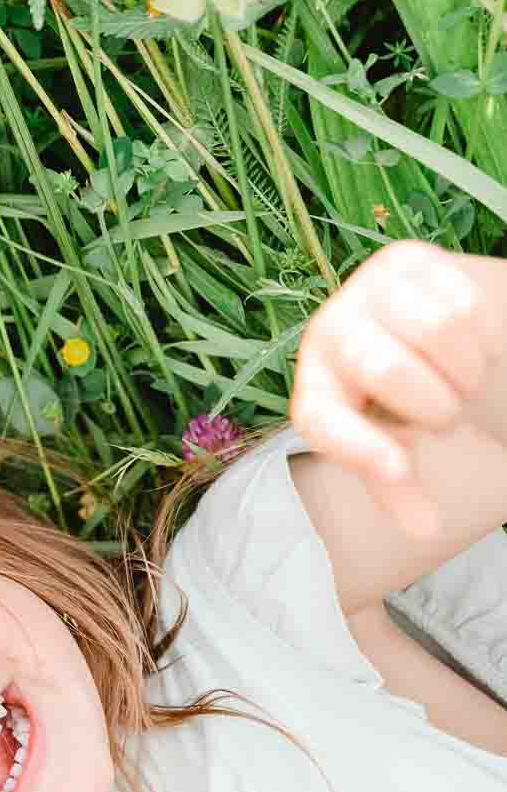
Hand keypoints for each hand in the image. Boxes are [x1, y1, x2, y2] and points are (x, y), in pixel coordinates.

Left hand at [290, 240, 504, 538]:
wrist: (421, 335)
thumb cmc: (400, 404)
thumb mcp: (394, 442)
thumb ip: (400, 482)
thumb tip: (425, 530)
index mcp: (315, 390)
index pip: (321, 419)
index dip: (358, 447)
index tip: (400, 468)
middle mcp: (327, 334)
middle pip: (385, 367)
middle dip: (434, 404)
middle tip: (447, 416)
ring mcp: (362, 292)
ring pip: (436, 329)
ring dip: (462, 371)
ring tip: (457, 381)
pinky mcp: (405, 261)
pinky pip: (461, 302)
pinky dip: (477, 337)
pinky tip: (465, 345)